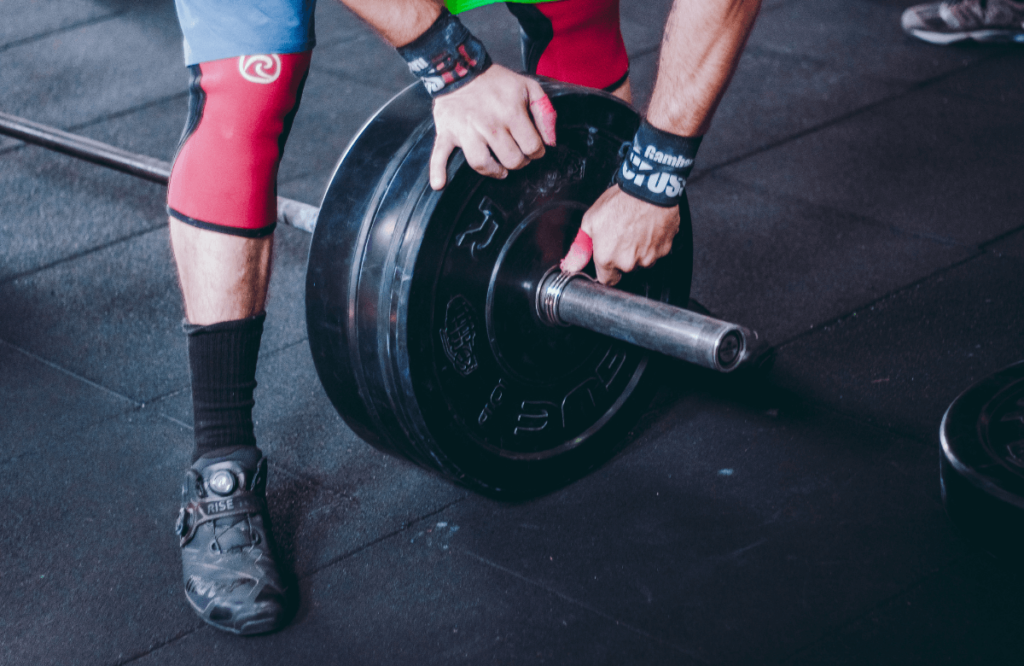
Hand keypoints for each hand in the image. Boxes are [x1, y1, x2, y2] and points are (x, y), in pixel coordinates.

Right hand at [430, 64, 556, 189]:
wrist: (460, 68)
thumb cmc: (495, 81)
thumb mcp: (528, 87)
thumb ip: (545, 113)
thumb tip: (551, 141)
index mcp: (511, 113)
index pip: (532, 147)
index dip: (536, 151)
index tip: (532, 148)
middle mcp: (489, 125)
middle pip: (511, 160)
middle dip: (519, 162)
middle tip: (517, 156)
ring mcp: (466, 130)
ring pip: (482, 164)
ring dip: (494, 171)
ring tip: (499, 170)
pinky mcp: (447, 132)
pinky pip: (439, 155)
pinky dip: (437, 171)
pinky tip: (440, 183)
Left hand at [560, 185, 679, 285]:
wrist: (648, 189)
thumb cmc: (620, 202)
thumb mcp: (590, 220)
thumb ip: (581, 247)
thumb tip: (572, 264)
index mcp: (607, 258)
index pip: (607, 280)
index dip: (607, 269)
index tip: (608, 259)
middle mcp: (628, 263)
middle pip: (625, 269)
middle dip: (623, 257)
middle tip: (622, 235)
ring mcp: (648, 257)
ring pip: (642, 261)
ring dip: (639, 251)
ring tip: (636, 229)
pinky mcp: (664, 249)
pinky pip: (657, 251)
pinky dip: (653, 243)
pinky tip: (648, 228)